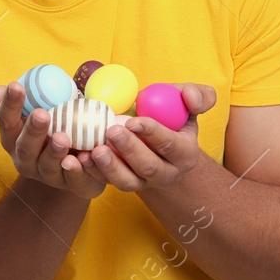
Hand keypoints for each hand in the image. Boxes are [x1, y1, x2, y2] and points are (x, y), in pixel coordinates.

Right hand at [0, 83, 107, 199]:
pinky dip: (77, 169)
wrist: (77, 157)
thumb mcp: (36, 108)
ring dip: (53, 152)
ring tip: (62, 138)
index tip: (16, 86)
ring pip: (47, 166)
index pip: (6, 121)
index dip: (9, 105)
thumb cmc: (52, 124)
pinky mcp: (71, 184)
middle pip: (25, 148)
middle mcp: (26, 159)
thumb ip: (20, 98)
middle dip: (32, 132)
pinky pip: (73, 179)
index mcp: (13, 138)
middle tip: (41, 114)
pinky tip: (83, 158)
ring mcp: (47, 175)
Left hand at [83, 83, 215, 192]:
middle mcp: (166, 173)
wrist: (159, 140)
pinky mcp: (123, 183)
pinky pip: (107, 183)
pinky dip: (93, 172)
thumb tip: (190, 97)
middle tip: (110, 131)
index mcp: (185, 153)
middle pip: (148, 166)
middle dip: (129, 149)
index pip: (170, 145)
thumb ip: (199, 96)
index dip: (152, 133)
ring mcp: (144, 182)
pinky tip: (80, 158)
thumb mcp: (189, 103)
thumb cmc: (173, 116)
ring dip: (110, 167)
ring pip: (128, 181)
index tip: (134, 120)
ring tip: (94, 150)